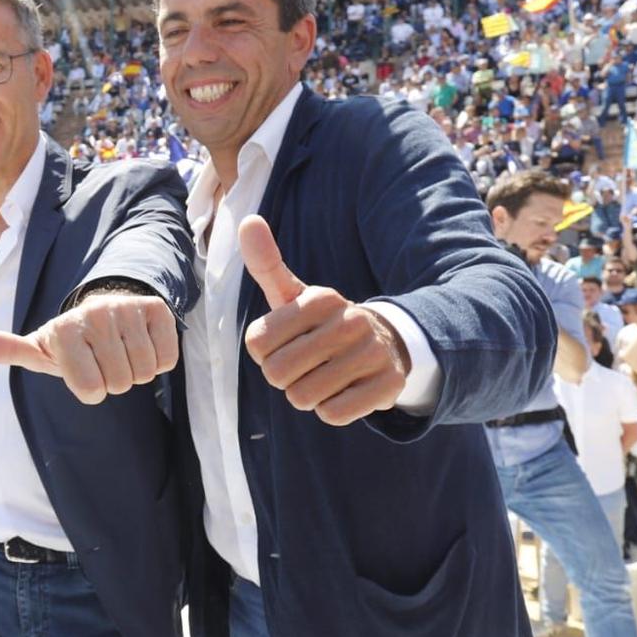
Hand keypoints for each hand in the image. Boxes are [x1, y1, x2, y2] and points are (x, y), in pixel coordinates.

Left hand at [0, 289, 178, 405]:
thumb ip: (6, 350)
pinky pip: (166, 358)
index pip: (92, 389)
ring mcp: (127, 309)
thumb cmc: (69, 343)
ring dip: (135, 371)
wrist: (103, 309)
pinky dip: (158, 360)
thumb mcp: (39, 350)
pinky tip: (140, 344)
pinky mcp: (156, 308)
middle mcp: (94, 314)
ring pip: (145, 372)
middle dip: (114, 380)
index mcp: (64, 330)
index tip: (82, 370)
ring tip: (119, 351)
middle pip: (121, 383)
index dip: (90, 389)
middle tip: (103, 360)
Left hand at [235, 215, 408, 425]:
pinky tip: (345, 391)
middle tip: (305, 365)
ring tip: (325, 377)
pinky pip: (334, 414)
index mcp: (320, 298)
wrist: (386, 344)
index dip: (265, 352)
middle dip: (284, 377)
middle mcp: (349, 321)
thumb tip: (248, 221)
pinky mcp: (388, 385)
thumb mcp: (294, 294)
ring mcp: (372, 353)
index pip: (257, 343)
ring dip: (307, 395)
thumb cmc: (323, 323)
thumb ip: (266, 264)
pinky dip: (331, 410)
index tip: (287, 342)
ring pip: (304, 397)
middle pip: (277, 373)